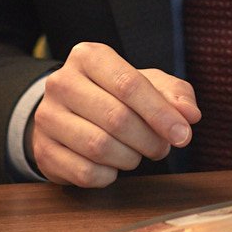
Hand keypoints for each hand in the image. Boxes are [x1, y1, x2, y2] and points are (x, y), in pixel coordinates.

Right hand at [30, 42, 200, 187]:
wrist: (69, 113)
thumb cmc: (115, 95)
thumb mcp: (148, 84)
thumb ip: (175, 94)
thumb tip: (190, 115)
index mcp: (88, 56)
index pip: (129, 84)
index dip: (161, 113)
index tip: (183, 135)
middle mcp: (61, 82)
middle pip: (116, 118)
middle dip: (149, 139)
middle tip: (161, 147)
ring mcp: (47, 117)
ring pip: (99, 147)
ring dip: (130, 158)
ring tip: (137, 154)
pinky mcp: (42, 150)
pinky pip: (85, 173)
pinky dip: (108, 175)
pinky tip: (111, 165)